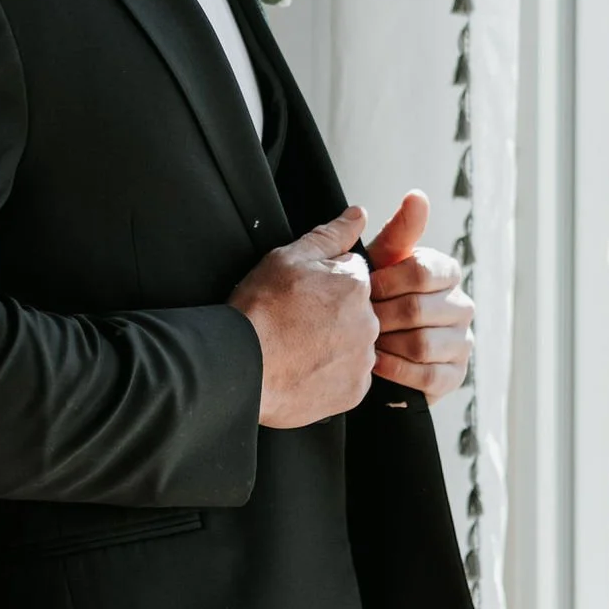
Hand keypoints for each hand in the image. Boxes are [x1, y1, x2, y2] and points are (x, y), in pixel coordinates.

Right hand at [229, 206, 377, 428]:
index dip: (324, 283)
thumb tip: (358, 216)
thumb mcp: (289, 258)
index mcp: (356, 285)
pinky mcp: (353, 392)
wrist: (240, 365)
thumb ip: (330, 235)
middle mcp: (368, 322)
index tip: (302, 297)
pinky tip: (303, 370)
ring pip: (354, 345)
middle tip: (296, 324)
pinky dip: (330, 376)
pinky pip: (348, 379)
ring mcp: (362, 360)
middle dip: (332, 315)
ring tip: (297, 349)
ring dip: (333, 346)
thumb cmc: (259, 311)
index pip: (352, 275)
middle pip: (356, 312)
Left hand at [364, 189, 472, 404]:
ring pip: (424, 343)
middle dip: (381, 315)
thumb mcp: (382, 262)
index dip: (387, 281)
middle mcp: (461, 305)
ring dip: (387, 344)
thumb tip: (417, 196)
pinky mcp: (455, 375)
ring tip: (366, 342)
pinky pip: (428, 375)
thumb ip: (399, 231)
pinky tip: (377, 364)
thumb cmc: (377, 297)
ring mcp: (462, 341)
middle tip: (358, 320)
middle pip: (420, 309)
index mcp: (446, 272)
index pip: (423, 270)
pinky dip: (397, 370)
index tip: (363, 288)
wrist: (370, 347)